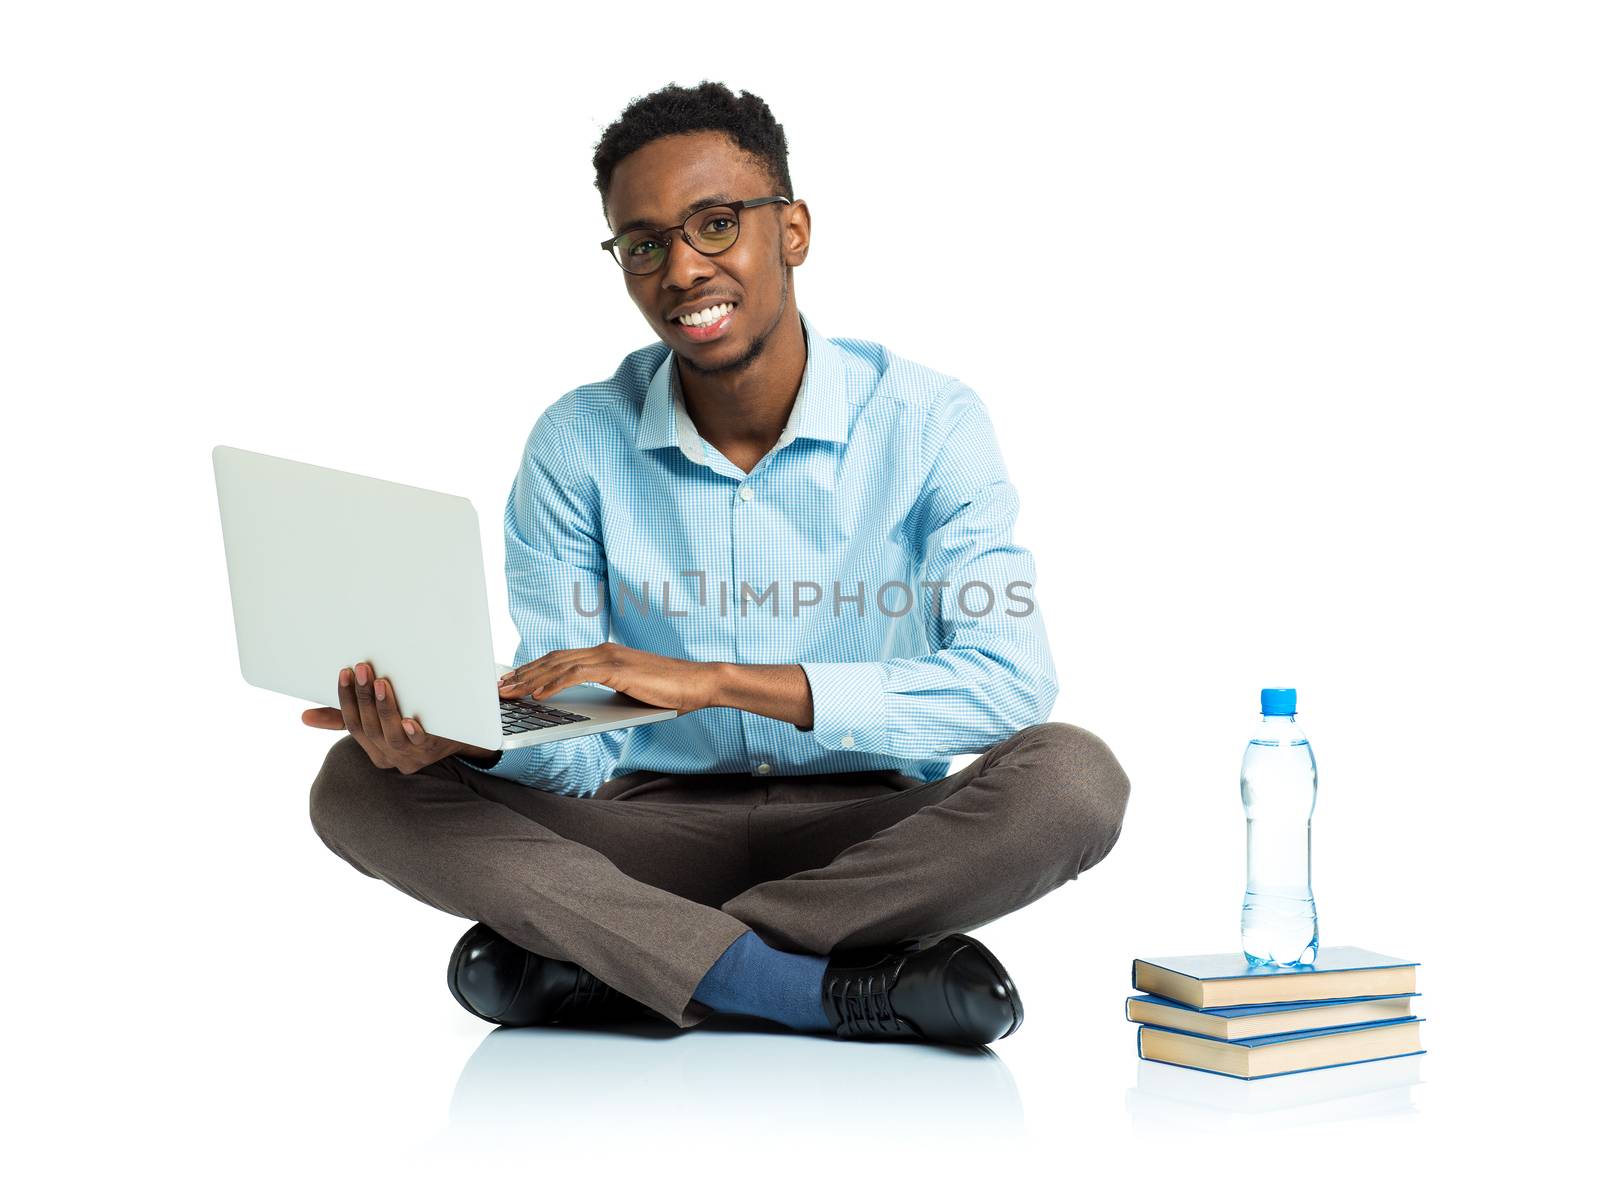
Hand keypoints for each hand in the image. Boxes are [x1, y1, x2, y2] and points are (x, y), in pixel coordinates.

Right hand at [301, 661, 498, 772]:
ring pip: (391, 735)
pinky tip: (410, 719)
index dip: (346, 698)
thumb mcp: (378, 722)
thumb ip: (344, 719)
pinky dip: (414, 732)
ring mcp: (411, 756)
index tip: (345, 672)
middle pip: (369, 727)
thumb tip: (304, 717)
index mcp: (371, 748)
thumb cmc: (410, 726)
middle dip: (362, 697)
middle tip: (362, 668)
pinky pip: (421, 744)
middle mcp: (388, 756)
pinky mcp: (433, 751)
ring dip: (384, 708)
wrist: (459, 739)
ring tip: (381, 682)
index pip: (351, 723)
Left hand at [497, 642, 721, 713]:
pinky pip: (576, 675)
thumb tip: (578, 710)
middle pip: (552, 660)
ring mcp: (609, 658)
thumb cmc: (668, 694)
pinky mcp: (616, 669)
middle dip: (523, 674)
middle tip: (499, 687)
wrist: (698, 683)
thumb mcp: (628, 695)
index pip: (560, 660)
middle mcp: (603, 651)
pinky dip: (554, 684)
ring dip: (530, 680)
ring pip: (558, 666)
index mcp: (605, 655)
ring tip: (509, 693)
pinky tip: (538, 696)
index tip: (513, 681)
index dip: (533, 669)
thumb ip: (604, 696)